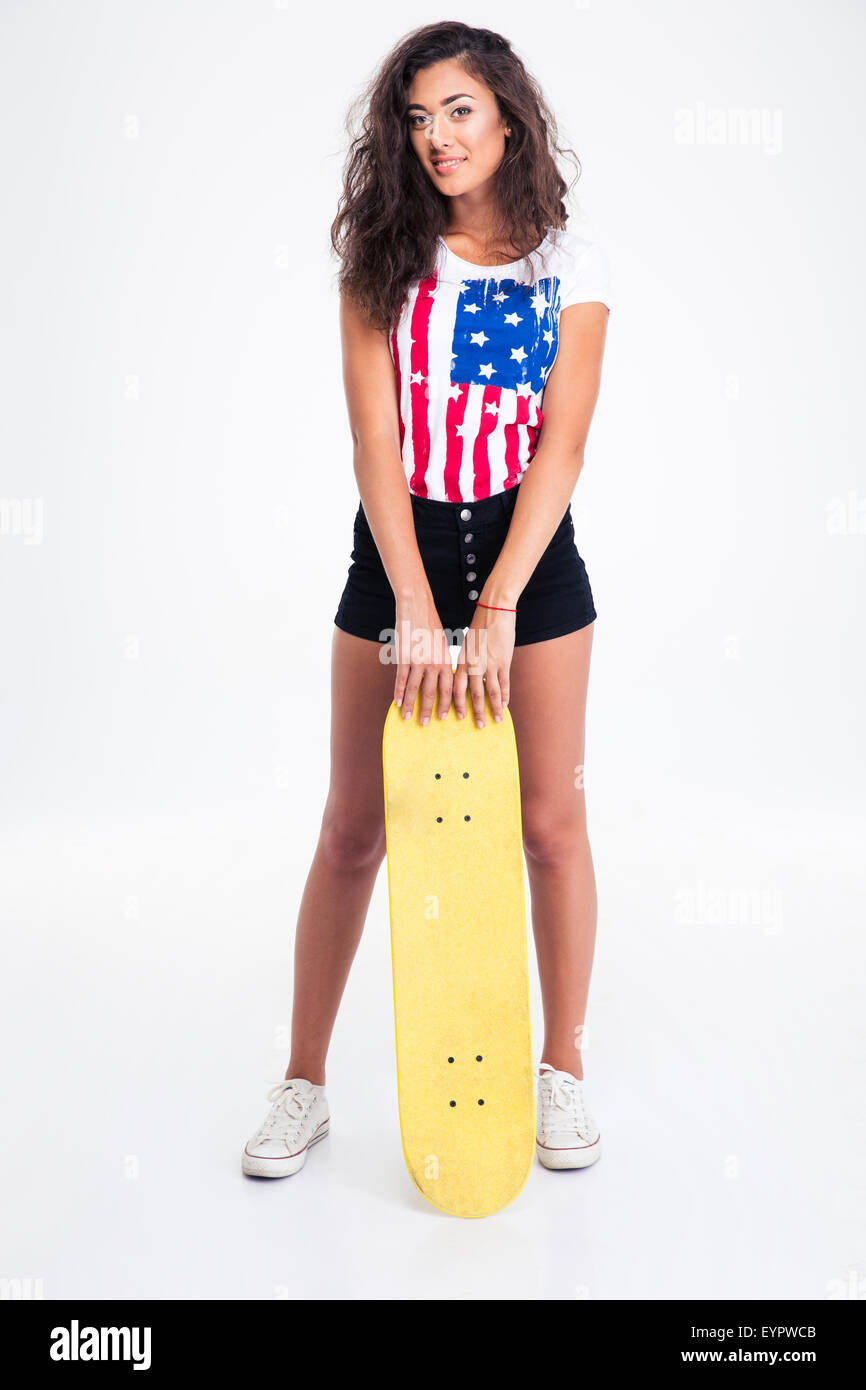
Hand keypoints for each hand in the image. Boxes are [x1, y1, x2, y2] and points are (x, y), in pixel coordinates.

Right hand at [392, 593, 454, 725]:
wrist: (417, 606)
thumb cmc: (429, 623)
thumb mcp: (441, 643)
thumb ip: (440, 661)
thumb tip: (439, 676)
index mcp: (446, 660)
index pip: (449, 688)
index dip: (447, 704)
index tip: (445, 717)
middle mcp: (435, 663)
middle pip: (432, 693)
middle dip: (429, 711)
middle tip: (426, 725)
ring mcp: (419, 660)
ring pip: (415, 689)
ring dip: (411, 706)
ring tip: (408, 718)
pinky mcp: (404, 657)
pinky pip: (401, 679)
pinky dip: (399, 693)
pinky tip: (397, 703)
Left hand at [453, 602, 514, 727]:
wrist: (494, 609)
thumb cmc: (479, 625)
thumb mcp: (467, 644)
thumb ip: (466, 661)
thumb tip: (466, 675)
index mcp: (461, 660)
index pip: (456, 688)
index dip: (456, 704)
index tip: (457, 716)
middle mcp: (473, 664)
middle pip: (472, 694)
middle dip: (475, 712)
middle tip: (478, 726)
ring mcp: (489, 663)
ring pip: (490, 692)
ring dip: (492, 709)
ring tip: (494, 721)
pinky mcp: (503, 660)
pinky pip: (504, 683)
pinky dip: (505, 696)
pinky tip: (505, 705)